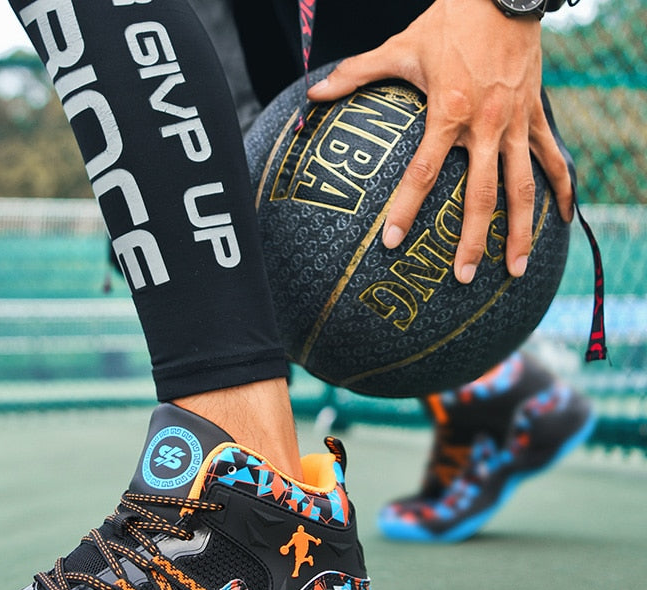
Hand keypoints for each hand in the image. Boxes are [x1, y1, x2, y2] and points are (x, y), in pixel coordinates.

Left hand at [307, 0, 573, 283]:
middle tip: (463, 277)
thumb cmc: (449, 20)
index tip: (392, 243)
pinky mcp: (536, 116)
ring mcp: (515, 123)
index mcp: (448, 112)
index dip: (406, 209)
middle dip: (474, 240)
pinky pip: (553, 158)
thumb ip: (356, 74)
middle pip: (482, 195)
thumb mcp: (400, 46)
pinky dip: (563, 188)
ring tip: (517, 271)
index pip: (423, 172)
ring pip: (523, 187)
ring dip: (522, 231)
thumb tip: (313, 95)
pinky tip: (563, 220)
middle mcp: (486, 124)